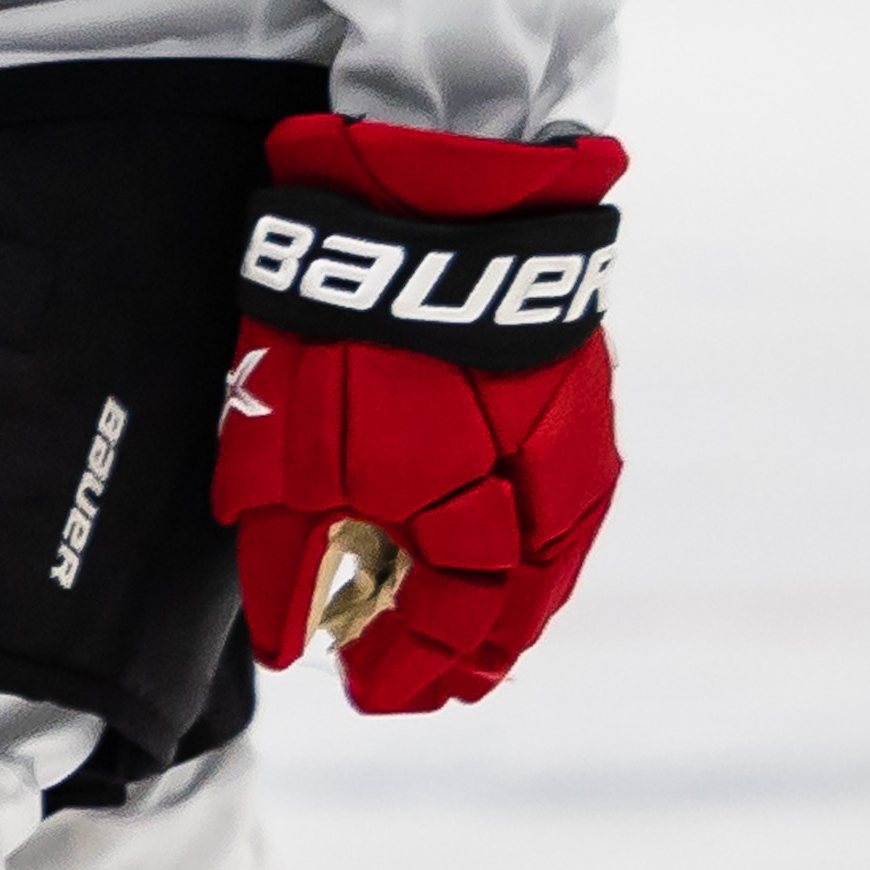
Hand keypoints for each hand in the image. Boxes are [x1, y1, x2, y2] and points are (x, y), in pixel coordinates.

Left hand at [211, 114, 623, 714]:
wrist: (437, 184)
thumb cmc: (346, 309)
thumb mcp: (285, 436)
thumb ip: (289, 546)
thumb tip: (292, 637)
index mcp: (470, 516)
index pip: (447, 637)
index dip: (403, 672)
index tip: (358, 686)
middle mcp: (542, 497)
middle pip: (511, 615)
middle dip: (458, 656)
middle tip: (411, 678)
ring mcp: (576, 446)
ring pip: (549, 567)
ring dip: (501, 609)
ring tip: (453, 632)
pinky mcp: (585, 398)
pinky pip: (567, 506)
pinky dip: (530, 545)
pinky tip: (499, 545)